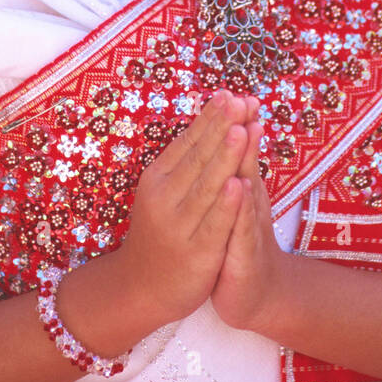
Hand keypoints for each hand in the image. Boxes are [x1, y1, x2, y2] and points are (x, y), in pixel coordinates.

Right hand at [114, 90, 258, 327]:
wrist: (142, 287)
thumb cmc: (162, 231)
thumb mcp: (166, 191)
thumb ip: (188, 160)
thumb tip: (210, 118)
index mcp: (158, 178)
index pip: (188, 141)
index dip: (210, 118)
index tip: (230, 93)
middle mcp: (165, 197)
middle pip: (199, 157)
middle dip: (222, 127)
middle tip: (239, 100)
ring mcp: (180, 224)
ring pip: (207, 186)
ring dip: (224, 156)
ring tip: (240, 129)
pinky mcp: (197, 251)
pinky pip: (214, 224)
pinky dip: (226, 204)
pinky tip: (238, 184)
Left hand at [209, 105, 290, 333]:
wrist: (256, 293)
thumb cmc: (241, 242)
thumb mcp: (238, 203)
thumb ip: (239, 168)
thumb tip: (239, 130)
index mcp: (243, 190)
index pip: (240, 153)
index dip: (237, 124)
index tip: (237, 93)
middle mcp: (250, 205)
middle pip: (246, 163)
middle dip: (244, 131)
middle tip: (245, 100)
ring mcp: (250, 230)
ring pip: (247, 191)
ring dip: (246, 160)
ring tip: (245, 130)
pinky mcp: (246, 256)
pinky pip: (242, 229)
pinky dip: (241, 207)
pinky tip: (241, 189)